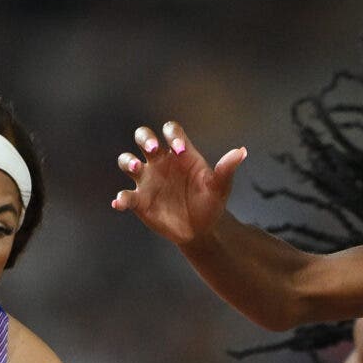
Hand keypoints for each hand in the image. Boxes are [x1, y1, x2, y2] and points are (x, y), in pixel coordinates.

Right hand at [110, 121, 247, 245]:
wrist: (201, 230)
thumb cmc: (210, 203)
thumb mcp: (219, 187)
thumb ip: (226, 169)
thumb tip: (242, 152)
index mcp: (180, 152)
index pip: (171, 131)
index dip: (173, 136)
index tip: (181, 150)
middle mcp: (160, 161)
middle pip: (144, 137)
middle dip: (145, 138)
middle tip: (153, 148)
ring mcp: (147, 180)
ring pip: (127, 160)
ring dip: (128, 161)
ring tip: (135, 168)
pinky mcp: (139, 200)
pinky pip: (126, 196)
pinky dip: (121, 198)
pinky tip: (120, 203)